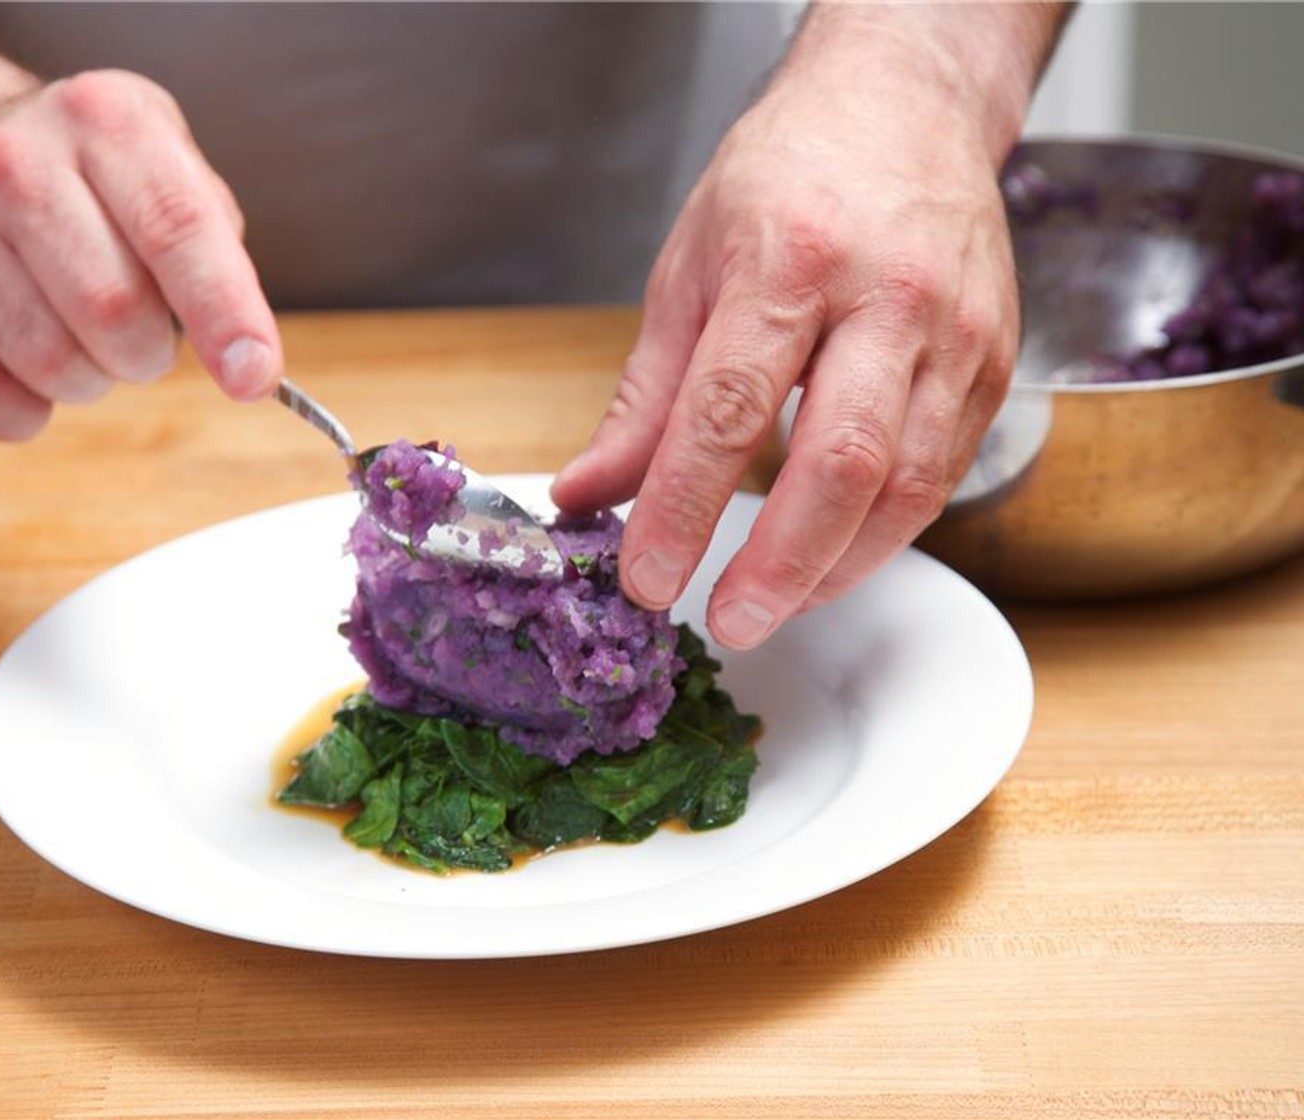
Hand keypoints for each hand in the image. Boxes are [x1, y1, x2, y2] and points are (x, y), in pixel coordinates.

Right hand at [0, 68, 280, 438]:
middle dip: (150, 352)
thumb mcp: (172, 169)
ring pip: (52, 365)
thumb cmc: (100, 177)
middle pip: (114, 314)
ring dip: (92, 378)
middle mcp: (15, 164)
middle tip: (141, 332)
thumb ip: (218, 252)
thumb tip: (244, 352)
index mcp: (106, 124)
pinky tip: (34, 370)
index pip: (179, 232)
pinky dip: (25, 412)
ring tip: (84, 333)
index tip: (254, 375)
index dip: (226, 315)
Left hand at [552, 5, 1055, 648]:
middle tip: (728, 620)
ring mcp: (956, 334)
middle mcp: (886, 297)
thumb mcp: (690, 269)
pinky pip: (943, 476)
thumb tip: (588, 494)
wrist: (910, 109)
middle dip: (780, 565)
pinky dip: (884, 533)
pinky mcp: (994, 366)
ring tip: (775, 603)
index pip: (727, 411)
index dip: (683, 509)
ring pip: (907, 487)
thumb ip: (645, 397)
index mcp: (789, 261)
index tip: (647, 578)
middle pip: (840, 463)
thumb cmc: (790, 179)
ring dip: (836, 568)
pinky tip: (834, 556)